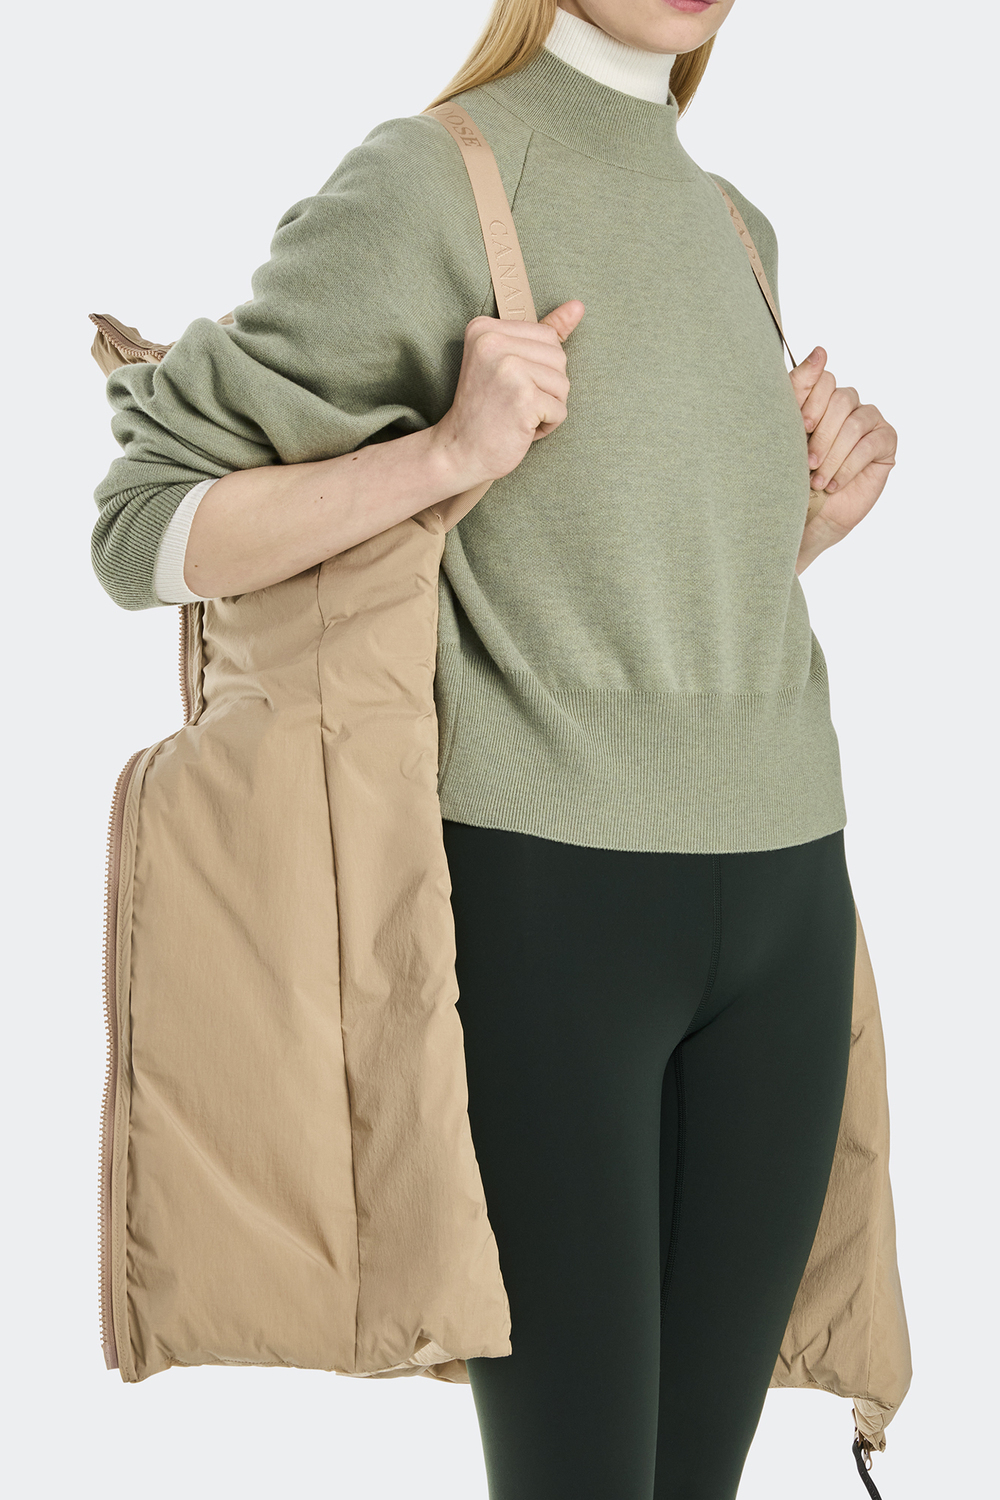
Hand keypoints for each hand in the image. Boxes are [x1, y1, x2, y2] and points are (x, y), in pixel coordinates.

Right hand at [432, 300, 584, 489]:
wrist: (458, 451)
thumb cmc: (485, 409)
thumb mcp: (506, 362)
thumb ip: (541, 333)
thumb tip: (578, 306)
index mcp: (484, 328)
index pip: (547, 337)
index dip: (539, 369)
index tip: (509, 385)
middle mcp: (493, 342)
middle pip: (559, 358)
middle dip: (547, 388)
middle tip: (514, 403)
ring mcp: (508, 369)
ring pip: (563, 384)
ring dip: (548, 407)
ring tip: (518, 415)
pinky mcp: (523, 397)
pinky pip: (560, 410)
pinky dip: (547, 426)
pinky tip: (521, 429)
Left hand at [790, 346, 896, 572]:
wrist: (803, 517)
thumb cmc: (789, 475)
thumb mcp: (786, 431)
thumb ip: (799, 388)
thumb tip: (821, 350)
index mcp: (819, 396)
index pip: (822, 379)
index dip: (812, 402)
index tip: (800, 427)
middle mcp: (845, 403)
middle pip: (840, 399)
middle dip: (821, 435)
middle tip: (805, 463)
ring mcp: (868, 420)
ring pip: (855, 422)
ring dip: (834, 454)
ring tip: (818, 480)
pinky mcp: (885, 442)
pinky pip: (872, 444)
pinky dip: (849, 466)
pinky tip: (834, 484)